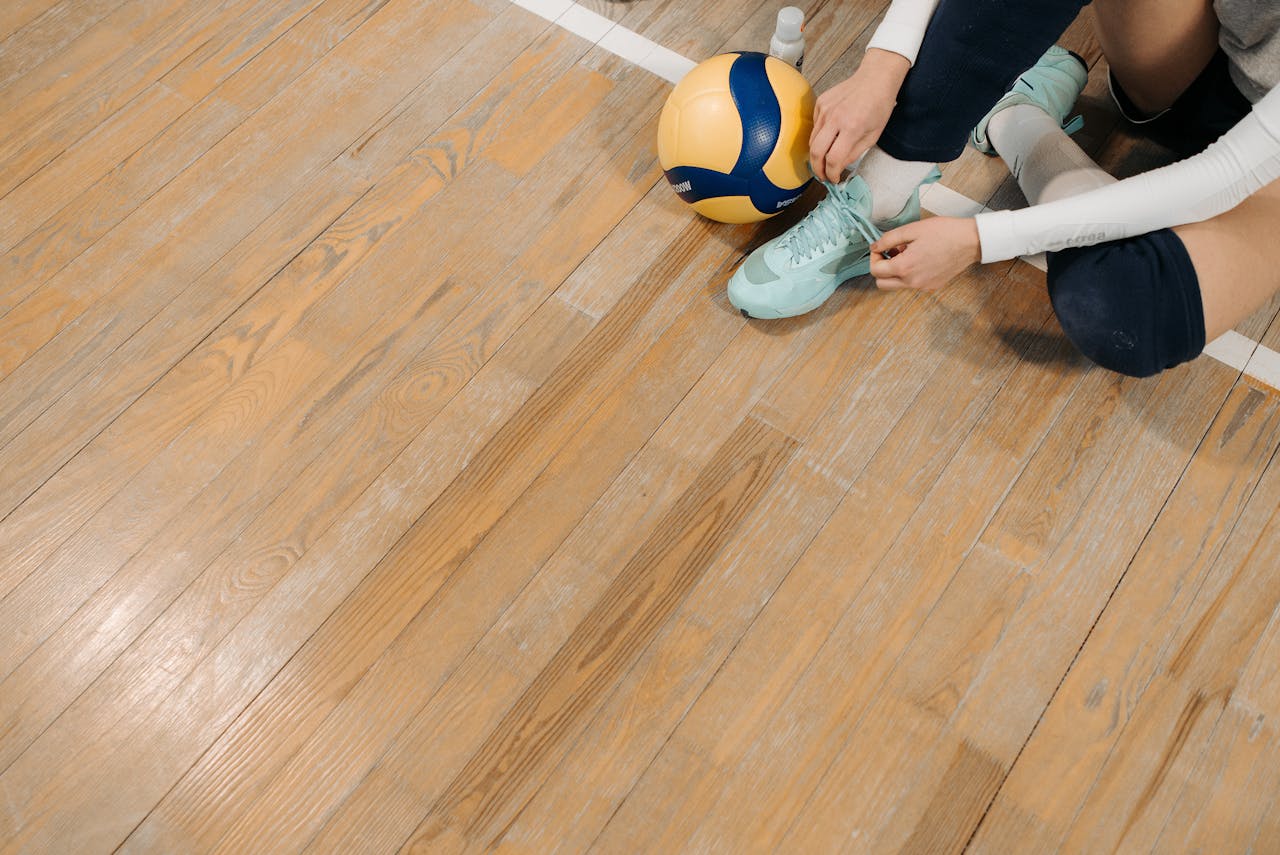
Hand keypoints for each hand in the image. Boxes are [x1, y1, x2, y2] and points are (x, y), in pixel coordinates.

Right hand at [809, 49, 909, 182]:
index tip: (834, 179)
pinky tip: (829, 137)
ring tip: (824, 161)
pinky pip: (814, 126)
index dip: (831, 174)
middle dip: (817, 169)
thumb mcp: (873, 136)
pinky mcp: (820, 103)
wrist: (875, 78)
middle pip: (816, 152)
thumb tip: (839, 166)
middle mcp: (835, 118)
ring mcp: (825, 109)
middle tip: (823, 176)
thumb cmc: (879, 105)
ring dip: (817, 155)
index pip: (833, 159)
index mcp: (852, 127)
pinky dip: (819, 137)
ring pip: (812, 140)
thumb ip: (854, 153)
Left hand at [868, 217, 981, 291]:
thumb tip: (874, 247)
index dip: (873, 257)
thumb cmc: (944, 232)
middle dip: (880, 268)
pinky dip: (908, 274)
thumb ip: (888, 239)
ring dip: (894, 272)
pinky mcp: (932, 287)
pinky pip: (911, 285)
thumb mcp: (912, 229)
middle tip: (890, 253)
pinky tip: (918, 259)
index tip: (880, 247)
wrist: (970, 241)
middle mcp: (912, 282)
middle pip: (881, 284)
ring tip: (906, 253)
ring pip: (896, 286)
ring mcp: (922, 287)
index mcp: (905, 267)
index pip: (875, 270)